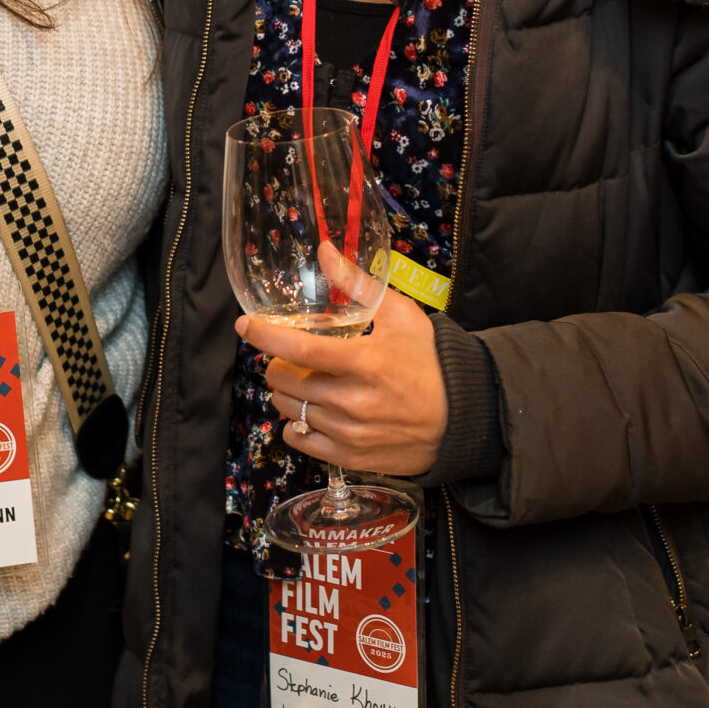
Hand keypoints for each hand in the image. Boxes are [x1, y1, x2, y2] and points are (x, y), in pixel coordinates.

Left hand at [241, 285, 448, 478]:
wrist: (462, 417)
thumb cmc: (429, 361)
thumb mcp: (401, 316)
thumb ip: (358, 284)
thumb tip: (325, 251)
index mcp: (363, 361)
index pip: (298, 348)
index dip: (264, 335)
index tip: (246, 326)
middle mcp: (352, 401)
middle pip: (285, 382)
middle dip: (279, 364)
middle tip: (292, 355)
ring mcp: (350, 432)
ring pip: (289, 410)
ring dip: (287, 393)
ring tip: (304, 381)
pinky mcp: (351, 456)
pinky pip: (299, 440)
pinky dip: (295, 424)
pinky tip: (309, 412)